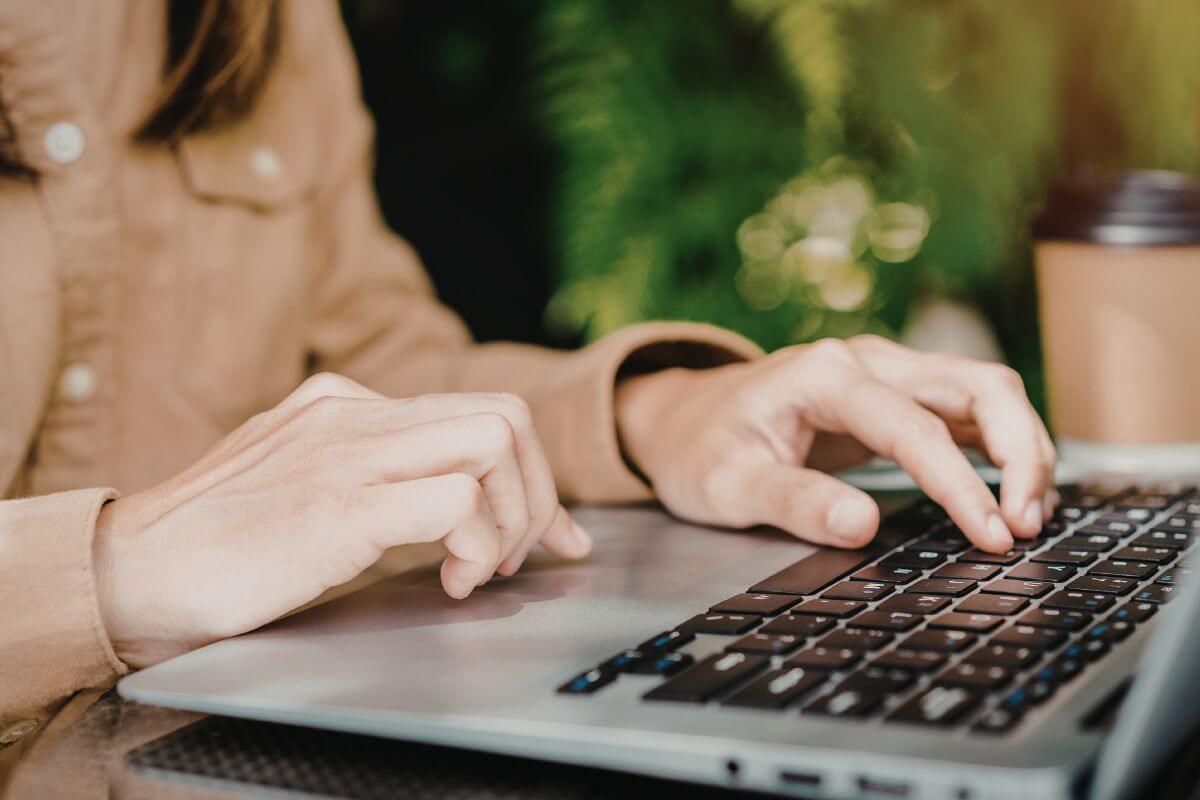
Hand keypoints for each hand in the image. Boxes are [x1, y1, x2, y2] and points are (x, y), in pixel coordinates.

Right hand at [94, 373, 591, 667]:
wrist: (130, 570)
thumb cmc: (214, 542)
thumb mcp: (301, 481)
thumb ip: (370, 473)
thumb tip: (454, 502)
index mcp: (347, 404)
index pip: (477, 412)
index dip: (533, 477)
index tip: (552, 533)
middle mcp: (355, 413)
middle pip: (506, 416)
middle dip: (539, 494)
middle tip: (521, 557)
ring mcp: (348, 451)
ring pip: (495, 440)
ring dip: (514, 517)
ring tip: (481, 572)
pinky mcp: (340, 503)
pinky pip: (456, 501)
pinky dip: (478, 547)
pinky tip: (451, 582)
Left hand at [616, 336, 1055, 552]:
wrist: (685, 418)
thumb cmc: (702, 450)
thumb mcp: (728, 486)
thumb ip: (794, 503)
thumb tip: (863, 526)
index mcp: (822, 376)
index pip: (914, 426)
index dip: (959, 483)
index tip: (992, 536)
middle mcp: (865, 361)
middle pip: (976, 385)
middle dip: (1020, 451)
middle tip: (1029, 524)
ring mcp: (886, 372)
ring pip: (984, 390)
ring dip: (1021, 447)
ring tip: (1033, 516)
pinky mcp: (897, 394)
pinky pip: (969, 410)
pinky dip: (1002, 446)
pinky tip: (1014, 493)